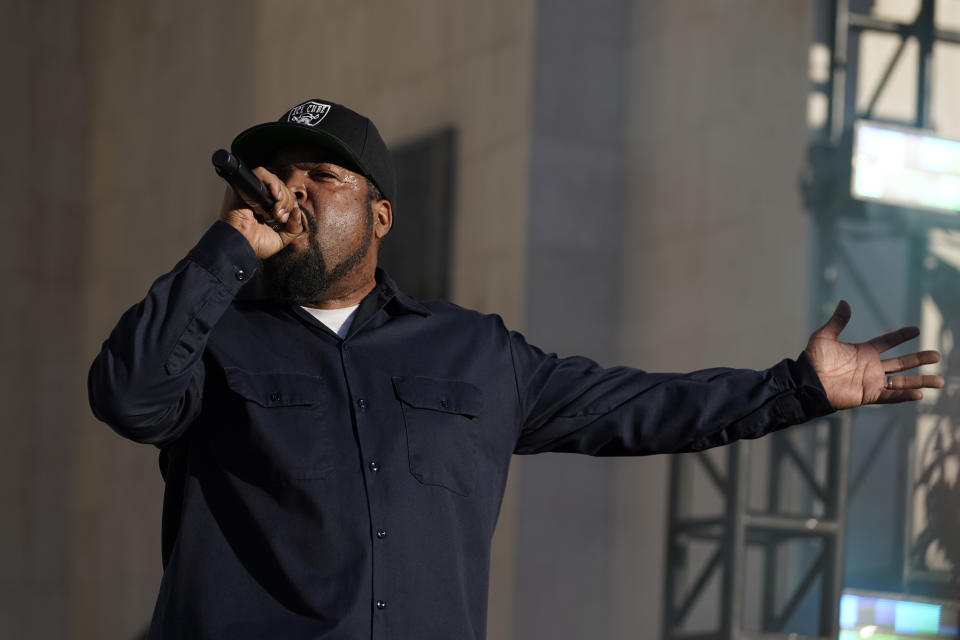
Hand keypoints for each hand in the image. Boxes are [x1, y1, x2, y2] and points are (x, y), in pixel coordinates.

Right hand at [219, 166, 303, 258]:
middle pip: (282, 187)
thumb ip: (294, 227)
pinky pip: (261, 173)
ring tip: (275, 212)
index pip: (286, 195)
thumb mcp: (282, 238)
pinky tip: (275, 197)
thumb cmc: (256, 244)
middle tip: (279, 217)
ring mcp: (252, 190)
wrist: (241, 245)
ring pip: (275, 180)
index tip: (285, 219)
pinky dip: (273, 184)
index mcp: (268, 207)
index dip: (291, 204)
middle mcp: (260, 197)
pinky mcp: (243, 185)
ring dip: (282, 195)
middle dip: (287, 202)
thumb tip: (298, 211)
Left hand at [804, 300, 943, 409]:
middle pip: (901, 362)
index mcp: (863, 352)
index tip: (916, 330)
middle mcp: (871, 367)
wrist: (807, 381)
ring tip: (939, 381)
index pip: (887, 342)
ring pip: (902, 381)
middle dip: (919, 358)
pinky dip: (904, 395)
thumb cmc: (813, 360)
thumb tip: (844, 302)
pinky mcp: (869, 394)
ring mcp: (872, 381)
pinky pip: (890, 395)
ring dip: (920, 381)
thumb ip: (837, 322)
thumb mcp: (824, 337)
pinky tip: (919, 395)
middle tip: (937, 355)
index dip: (901, 336)